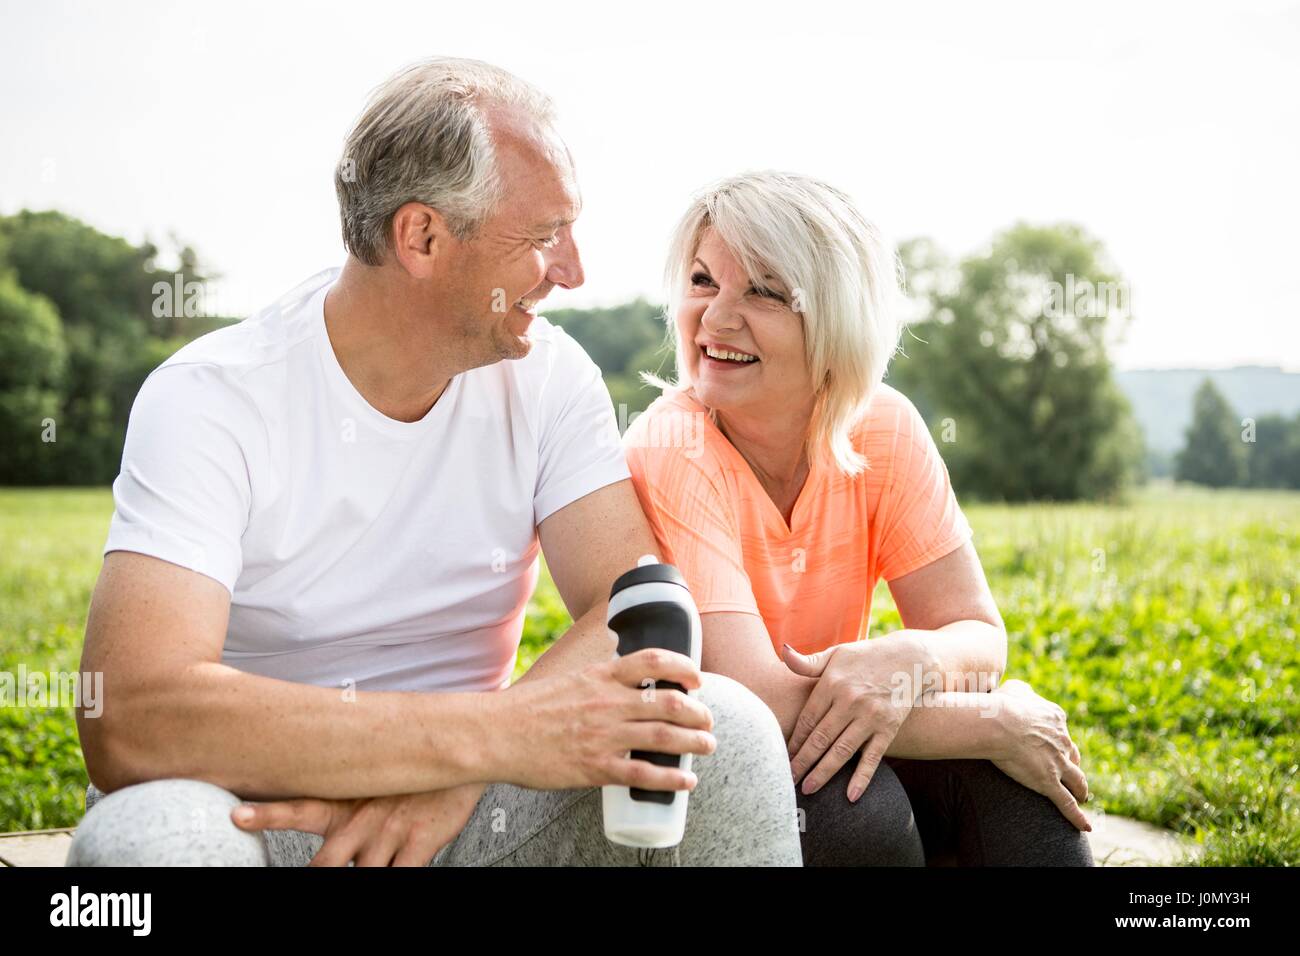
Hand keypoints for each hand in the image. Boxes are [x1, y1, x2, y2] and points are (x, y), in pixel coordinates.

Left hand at [231, 782, 483, 865]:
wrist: (460, 754)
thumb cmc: (409, 773)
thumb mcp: (371, 776)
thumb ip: (342, 798)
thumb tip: (310, 806)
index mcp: (345, 803)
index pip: (298, 807)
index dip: (267, 814)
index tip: (237, 816)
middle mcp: (361, 820)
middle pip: (324, 864)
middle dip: (310, 877)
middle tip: (300, 879)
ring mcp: (390, 834)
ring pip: (362, 878)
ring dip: (357, 878)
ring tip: (360, 868)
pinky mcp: (419, 843)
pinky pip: (402, 878)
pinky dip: (394, 880)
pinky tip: (393, 872)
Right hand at [492, 647, 716, 791]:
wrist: (495, 733)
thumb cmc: (528, 709)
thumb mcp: (569, 680)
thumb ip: (598, 683)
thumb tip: (622, 684)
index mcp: (601, 677)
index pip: (653, 661)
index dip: (684, 668)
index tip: (697, 678)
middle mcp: (608, 703)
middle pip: (670, 703)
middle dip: (699, 713)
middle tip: (708, 721)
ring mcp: (604, 736)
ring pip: (665, 738)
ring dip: (695, 743)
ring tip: (708, 746)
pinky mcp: (596, 767)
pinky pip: (644, 774)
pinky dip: (671, 779)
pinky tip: (686, 782)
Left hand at [783, 636, 922, 801]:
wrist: (911, 657)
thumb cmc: (866, 657)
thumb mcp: (837, 654)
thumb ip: (808, 662)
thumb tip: (783, 652)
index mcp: (832, 684)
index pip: (807, 718)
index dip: (794, 740)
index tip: (782, 756)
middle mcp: (850, 700)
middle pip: (820, 737)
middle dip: (802, 761)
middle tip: (788, 780)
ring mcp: (870, 716)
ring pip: (842, 750)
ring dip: (824, 772)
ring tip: (809, 789)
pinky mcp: (889, 727)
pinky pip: (873, 757)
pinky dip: (862, 777)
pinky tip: (850, 796)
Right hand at [989, 679, 1091, 831]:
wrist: (999, 723)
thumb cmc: (1001, 704)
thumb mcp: (1016, 688)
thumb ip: (1024, 691)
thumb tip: (1023, 691)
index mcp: (1055, 719)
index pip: (1062, 732)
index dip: (1059, 741)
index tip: (1052, 745)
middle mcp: (1062, 741)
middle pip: (1073, 756)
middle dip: (1073, 764)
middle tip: (1070, 772)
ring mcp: (1058, 763)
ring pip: (1077, 781)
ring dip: (1081, 789)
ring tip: (1082, 796)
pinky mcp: (1049, 782)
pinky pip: (1066, 804)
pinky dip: (1077, 817)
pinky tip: (1086, 826)